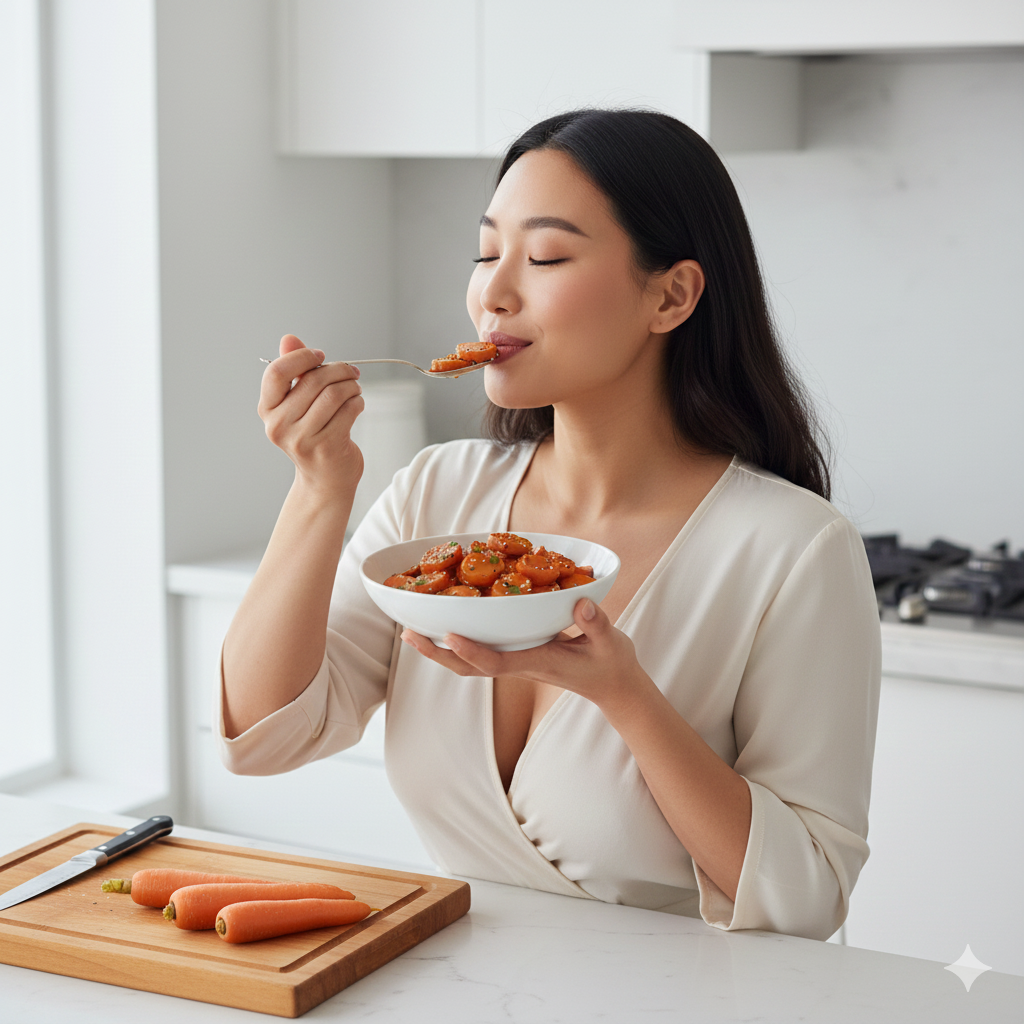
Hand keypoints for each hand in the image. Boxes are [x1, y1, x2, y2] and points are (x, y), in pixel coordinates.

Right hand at [259, 335, 364, 493]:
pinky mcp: (326, 447)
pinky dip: (357, 402)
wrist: (324, 479)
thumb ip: (294, 371)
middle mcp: (279, 425)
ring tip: (355, 389)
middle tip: (350, 372)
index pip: (277, 372)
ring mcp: (302, 439)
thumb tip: (289, 338)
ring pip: (334, 394)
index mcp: (267, 410)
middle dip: (338, 370)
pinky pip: (348, 410)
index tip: (320, 355)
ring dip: (351, 386)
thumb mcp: (297, 403)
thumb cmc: (313, 435)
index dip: (302, 357)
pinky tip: (357, 404)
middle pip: (313, 380)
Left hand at [401, 597, 649, 709]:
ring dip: (440, 649)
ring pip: (470, 662)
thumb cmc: (612, 665)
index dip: (471, 651)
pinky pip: (482, 651)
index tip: (449, 635)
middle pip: (470, 666)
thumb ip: (596, 624)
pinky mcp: (519, 655)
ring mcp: (518, 661)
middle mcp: (521, 664)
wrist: (615, 687)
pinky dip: (460, 640)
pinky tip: (447, 623)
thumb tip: (580, 604)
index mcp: (539, 662)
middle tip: (407, 633)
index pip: (497, 662)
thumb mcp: (610, 643)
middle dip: (438, 653)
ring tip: (412, 630)